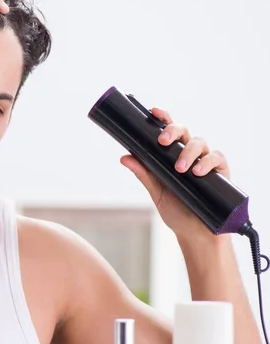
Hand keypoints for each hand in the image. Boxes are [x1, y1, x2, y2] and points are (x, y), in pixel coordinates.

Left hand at [120, 107, 230, 237]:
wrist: (194, 232)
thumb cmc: (176, 210)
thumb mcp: (156, 192)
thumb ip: (143, 173)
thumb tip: (124, 157)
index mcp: (172, 155)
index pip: (168, 131)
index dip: (163, 118)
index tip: (153, 111)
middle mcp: (189, 153)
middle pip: (184, 131)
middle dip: (173, 131)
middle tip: (163, 142)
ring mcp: (205, 161)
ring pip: (199, 142)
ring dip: (188, 152)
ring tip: (180, 168)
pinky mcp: (220, 171)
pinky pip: (216, 158)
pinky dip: (207, 162)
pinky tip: (198, 172)